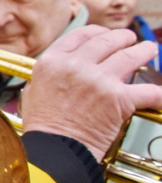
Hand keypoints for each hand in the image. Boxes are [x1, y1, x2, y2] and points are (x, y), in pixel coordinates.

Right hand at [21, 26, 161, 157]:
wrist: (54, 150)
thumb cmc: (43, 128)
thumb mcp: (33, 93)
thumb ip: (49, 76)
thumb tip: (60, 70)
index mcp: (52, 62)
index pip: (80, 36)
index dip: (97, 32)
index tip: (106, 34)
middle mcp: (76, 66)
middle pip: (107, 42)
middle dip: (123, 38)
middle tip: (130, 39)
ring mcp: (99, 81)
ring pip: (130, 57)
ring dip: (144, 51)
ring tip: (150, 49)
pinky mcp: (119, 99)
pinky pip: (149, 91)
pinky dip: (160, 93)